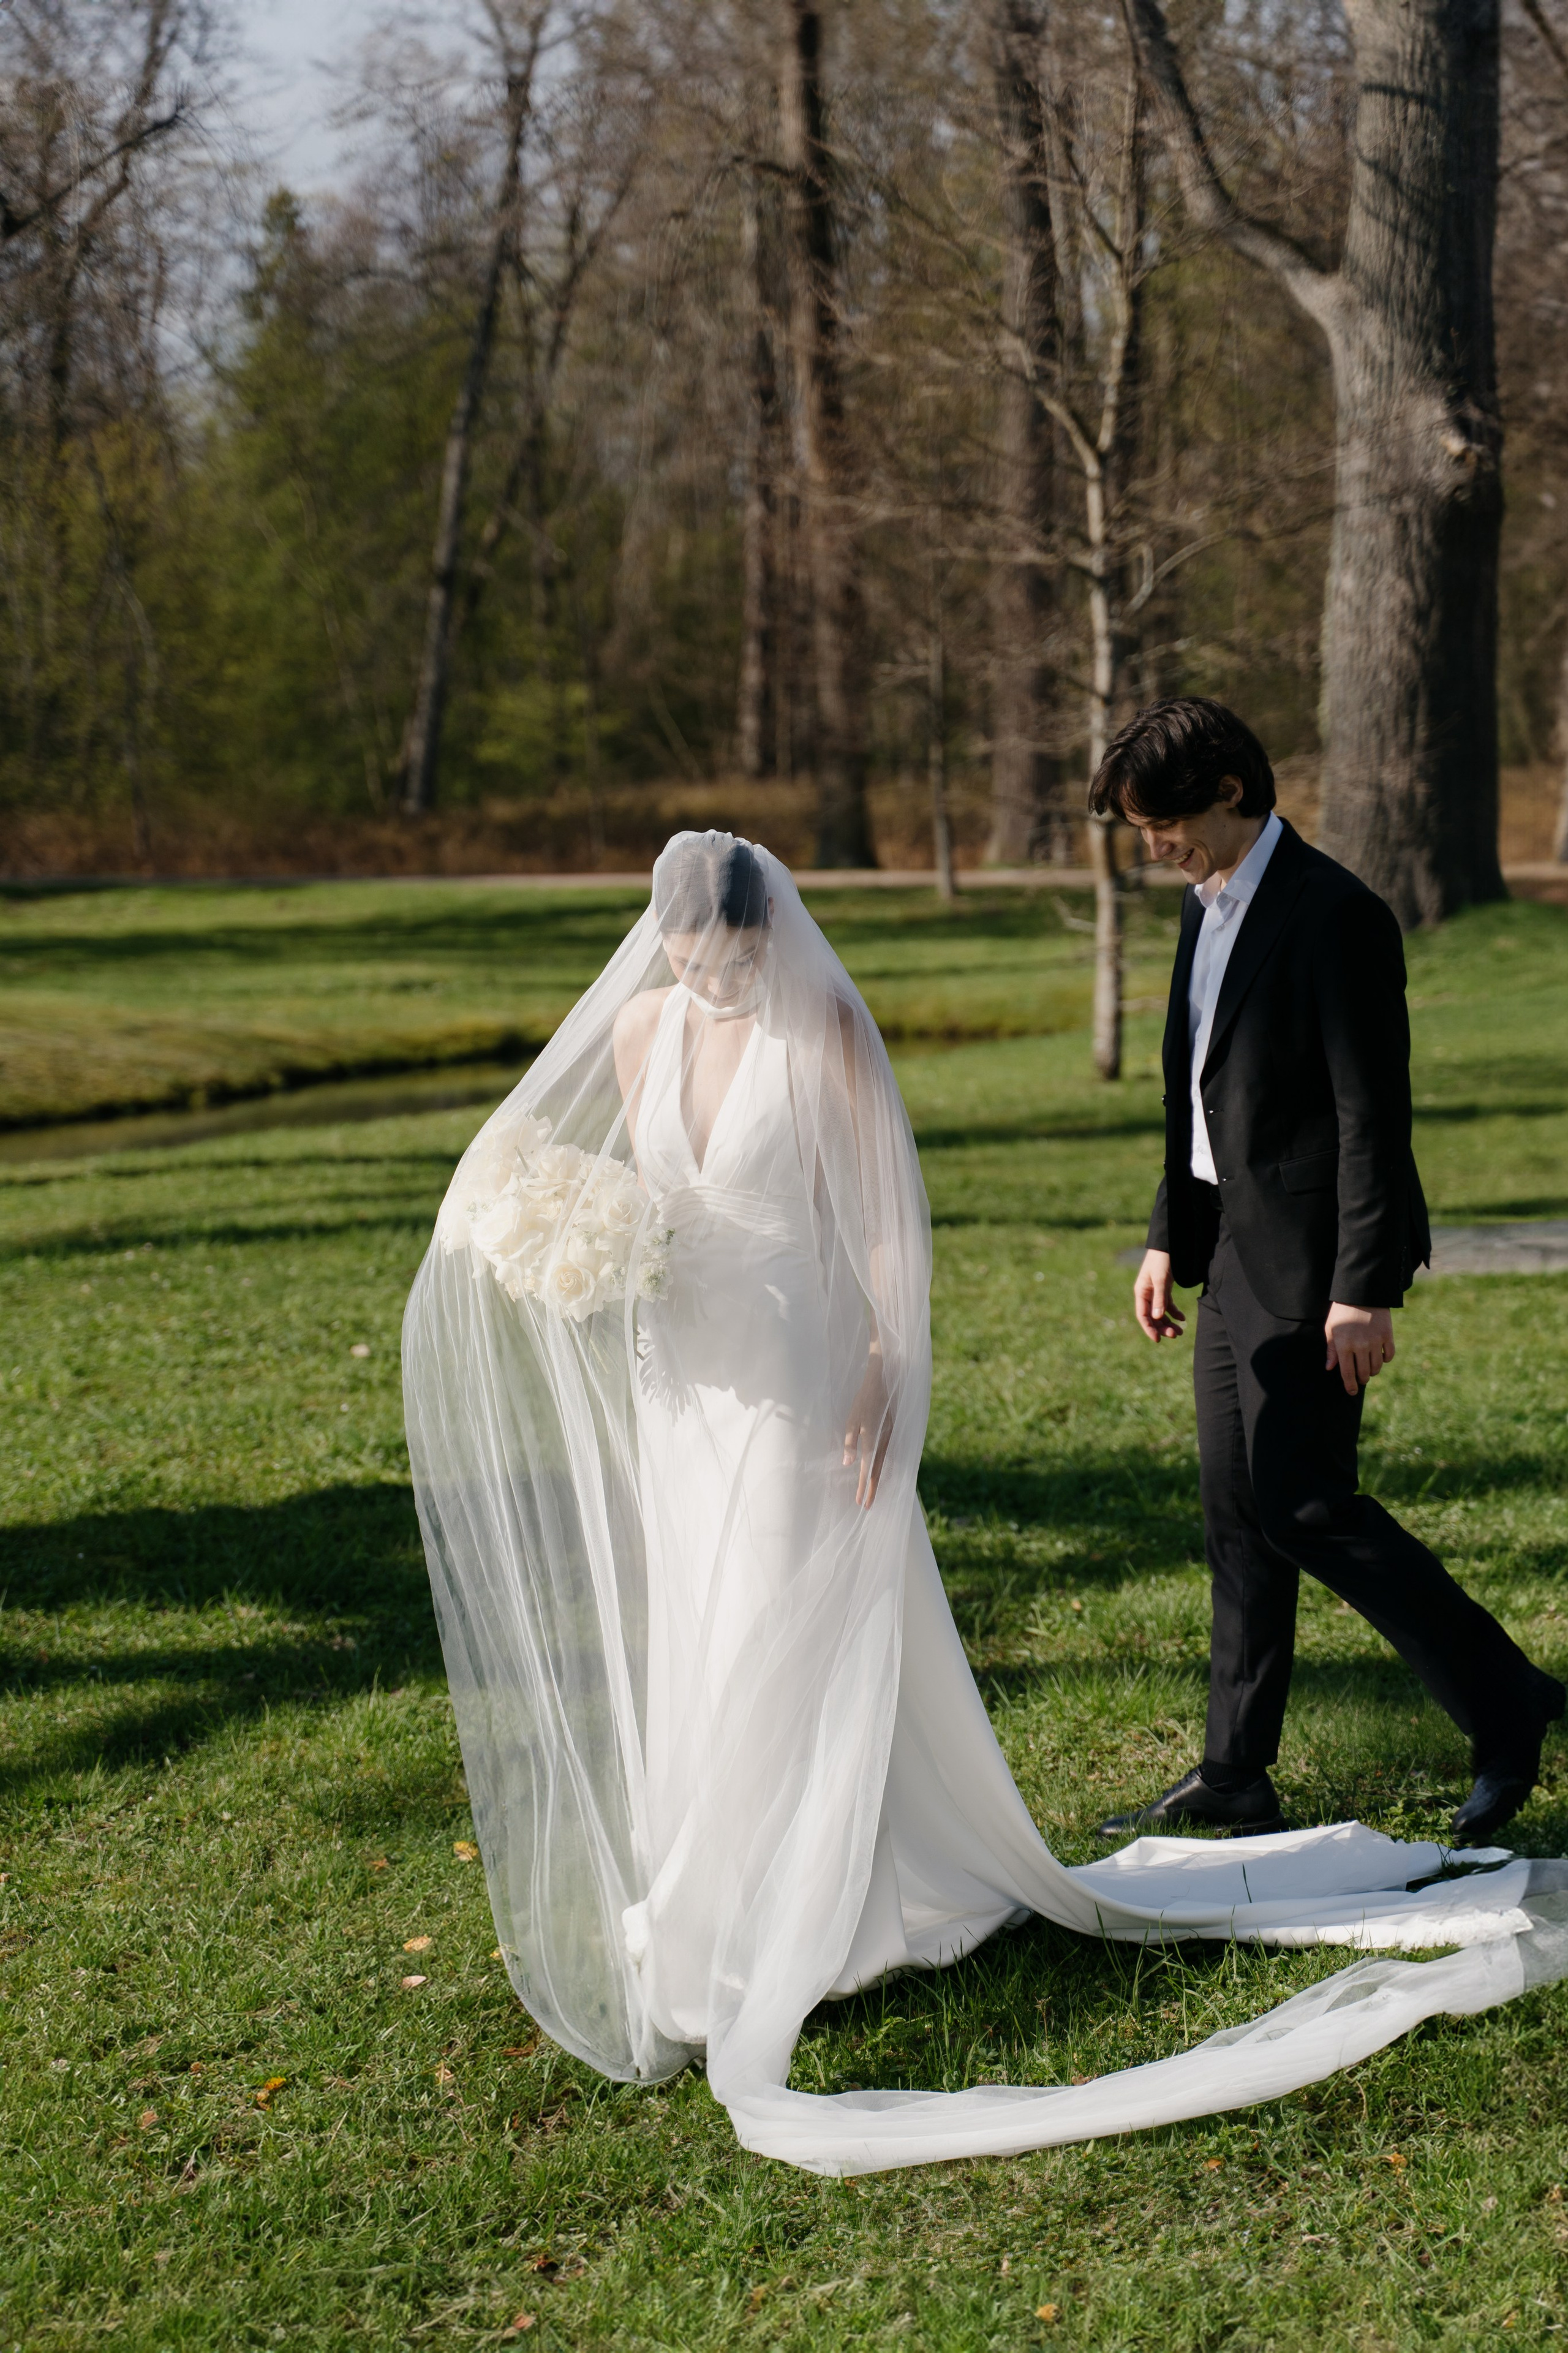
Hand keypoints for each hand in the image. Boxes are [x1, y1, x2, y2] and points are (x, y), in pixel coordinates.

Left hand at [844, 1348, 891, 1508]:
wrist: (884, 1380)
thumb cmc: (864, 1399)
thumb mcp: (851, 1420)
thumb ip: (850, 1442)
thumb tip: (848, 1463)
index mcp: (873, 1439)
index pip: (868, 1469)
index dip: (864, 1487)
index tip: (861, 1503)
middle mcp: (884, 1441)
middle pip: (878, 1471)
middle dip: (872, 1489)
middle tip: (867, 1506)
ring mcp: (890, 1437)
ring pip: (884, 1464)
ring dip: (878, 1480)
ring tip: (872, 1493)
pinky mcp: (892, 1432)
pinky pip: (888, 1455)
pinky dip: (883, 1467)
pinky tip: (879, 1470)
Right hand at [1134, 1249, 1185, 1341]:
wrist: (1169, 1244)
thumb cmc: (1162, 1260)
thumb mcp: (1161, 1279)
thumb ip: (1159, 1298)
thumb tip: (1157, 1318)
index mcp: (1141, 1292)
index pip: (1143, 1315)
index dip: (1149, 1328)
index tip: (1158, 1340)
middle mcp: (1146, 1294)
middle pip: (1152, 1316)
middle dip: (1162, 1327)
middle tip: (1176, 1335)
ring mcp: (1155, 1291)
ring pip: (1160, 1312)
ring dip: (1169, 1322)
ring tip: (1181, 1331)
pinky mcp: (1164, 1288)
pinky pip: (1167, 1305)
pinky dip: (1174, 1312)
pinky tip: (1182, 1318)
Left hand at [1324, 1301, 1394, 1395]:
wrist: (1361, 1292)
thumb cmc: (1341, 1311)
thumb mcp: (1330, 1328)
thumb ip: (1331, 1349)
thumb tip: (1330, 1368)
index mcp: (1344, 1345)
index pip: (1347, 1373)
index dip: (1350, 1385)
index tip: (1351, 1392)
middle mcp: (1360, 1346)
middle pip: (1364, 1372)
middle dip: (1362, 1379)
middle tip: (1360, 1378)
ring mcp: (1375, 1341)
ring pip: (1377, 1366)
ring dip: (1373, 1371)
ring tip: (1369, 1369)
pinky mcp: (1387, 1335)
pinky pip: (1389, 1355)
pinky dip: (1385, 1360)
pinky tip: (1380, 1357)